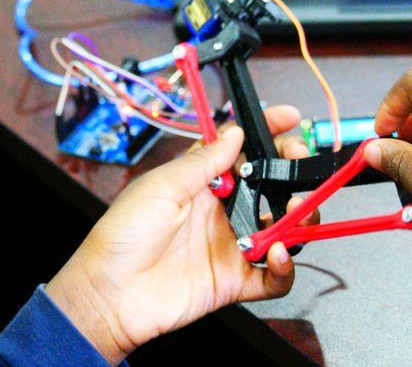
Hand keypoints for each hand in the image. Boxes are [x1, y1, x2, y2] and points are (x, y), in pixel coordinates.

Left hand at [46, 106, 313, 363]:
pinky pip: (274, 277)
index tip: (290, 119)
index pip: (243, 151)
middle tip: (301, 165)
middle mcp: (221, 212)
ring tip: (296, 211)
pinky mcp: (235, 281)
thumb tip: (235, 132)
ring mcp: (231, 246)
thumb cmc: (123, 235)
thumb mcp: (162, 186)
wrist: (110, 293)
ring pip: (283, 230)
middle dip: (294, 172)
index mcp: (202, 183)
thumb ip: (203, 161)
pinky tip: (277, 253)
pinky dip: (286, 268)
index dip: (268, 133)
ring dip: (299, 218)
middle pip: (272, 187)